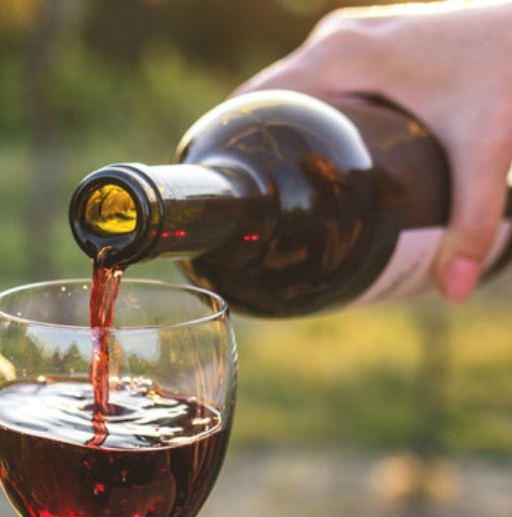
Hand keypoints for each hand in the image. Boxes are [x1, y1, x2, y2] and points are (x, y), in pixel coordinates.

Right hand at [236, 1, 511, 303]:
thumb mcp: (487, 154)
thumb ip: (471, 225)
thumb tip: (451, 293)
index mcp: (343, 56)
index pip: (257, 98)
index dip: (230, 139)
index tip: (219, 189)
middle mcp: (339, 38)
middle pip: (268, 96)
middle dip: (253, 144)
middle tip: (247, 205)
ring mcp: (353, 34)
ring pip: (291, 86)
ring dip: (276, 128)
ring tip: (266, 185)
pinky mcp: (369, 41)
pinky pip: (314, 78)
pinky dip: (300, 110)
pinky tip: (301, 147)